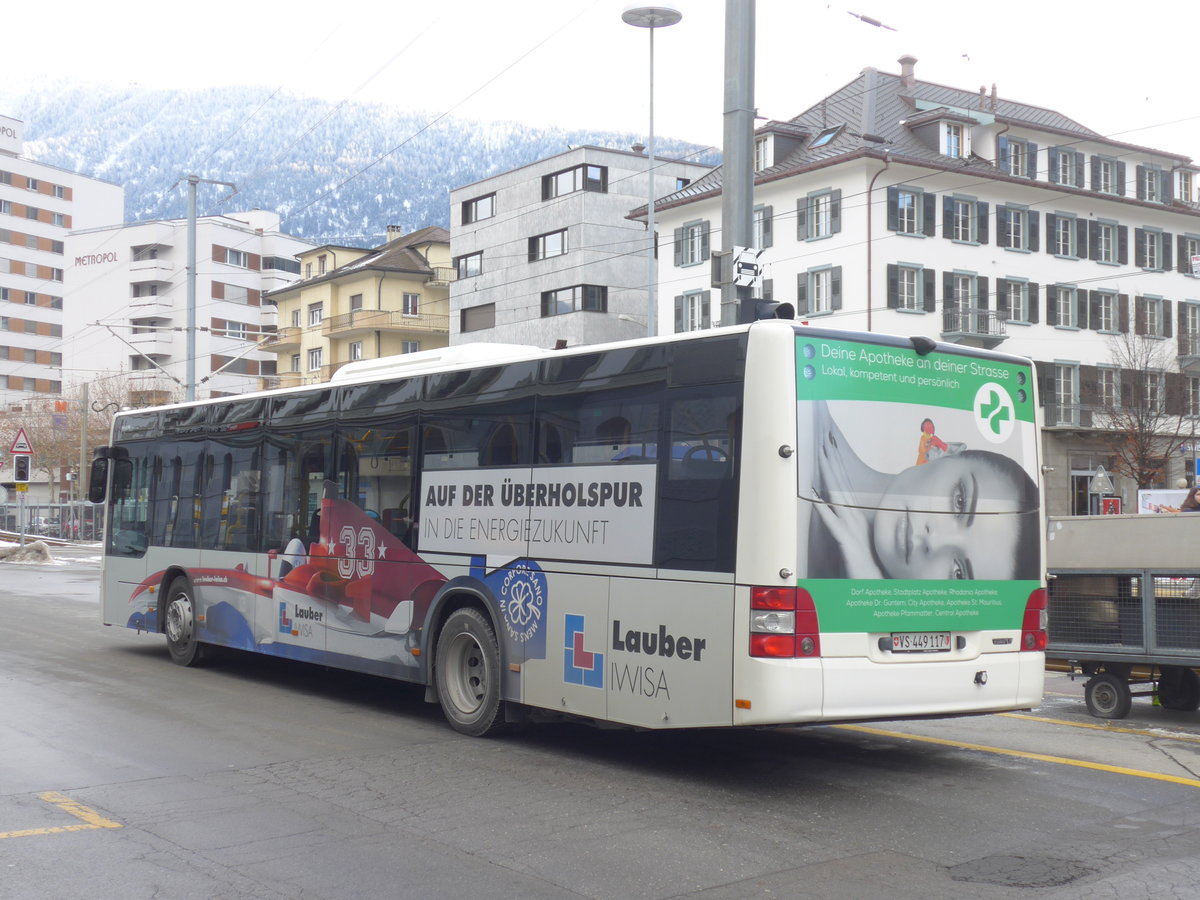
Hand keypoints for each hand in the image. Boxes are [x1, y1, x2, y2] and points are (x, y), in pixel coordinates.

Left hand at [814, 422, 881, 578]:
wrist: (878, 589)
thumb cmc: (868, 569)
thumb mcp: (856, 543)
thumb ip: (849, 527)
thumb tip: (837, 511)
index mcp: (856, 519)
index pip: (843, 487)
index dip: (836, 468)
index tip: (828, 449)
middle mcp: (854, 520)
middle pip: (841, 486)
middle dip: (832, 463)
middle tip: (825, 442)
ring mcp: (851, 531)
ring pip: (837, 499)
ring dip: (829, 478)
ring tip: (822, 458)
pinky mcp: (847, 546)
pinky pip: (833, 526)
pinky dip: (825, 512)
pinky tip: (816, 499)